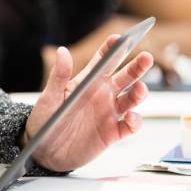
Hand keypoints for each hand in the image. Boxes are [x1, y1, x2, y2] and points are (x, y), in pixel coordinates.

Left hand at [25, 36, 152, 171]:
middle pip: (125, 77)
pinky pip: (130, 126)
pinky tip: (131, 118)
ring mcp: (109, 113)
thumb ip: (58, 76)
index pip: (104, 60)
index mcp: (88, 81)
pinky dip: (135, 122)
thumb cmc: (45, 120)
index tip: (121, 38)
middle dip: (137, 66)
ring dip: (140, 93)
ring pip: (132, 99)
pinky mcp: (112, 133)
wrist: (44, 152)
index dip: (114, 48)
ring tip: (140, 89)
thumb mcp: (49, 97)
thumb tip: (62, 50)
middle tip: (146, 57)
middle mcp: (102, 94)